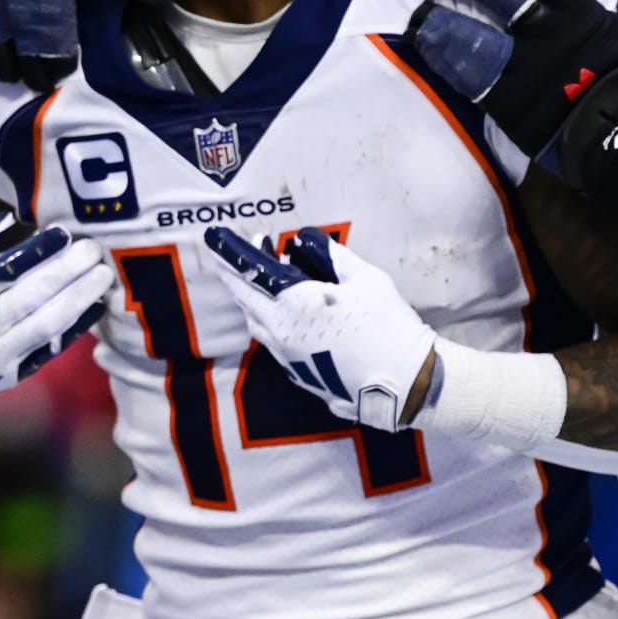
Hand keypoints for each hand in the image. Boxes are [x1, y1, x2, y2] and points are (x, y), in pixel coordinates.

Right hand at [0, 213, 113, 415]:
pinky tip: (96, 304)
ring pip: (47, 327)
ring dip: (80, 298)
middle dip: (67, 272)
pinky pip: (51, 349)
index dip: (36, 252)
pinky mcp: (10, 377)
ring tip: (104, 274)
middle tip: (94, 249)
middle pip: (30, 300)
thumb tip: (9, 218)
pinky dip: (77, 327)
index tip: (64, 232)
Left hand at [203, 227, 435, 431]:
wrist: (402, 382)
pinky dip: (266, 319)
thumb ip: (331, 256)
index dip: (232, 252)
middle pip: (245, 299)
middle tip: (227, 258)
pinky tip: (281, 312)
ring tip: (255, 281)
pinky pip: (270, 340)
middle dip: (233, 275)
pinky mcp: (296, 373)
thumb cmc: (387, 323)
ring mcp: (286, 356)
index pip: (252, 271)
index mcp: (295, 303)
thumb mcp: (366, 278)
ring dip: (249, 299)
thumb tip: (304, 241)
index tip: (215, 236)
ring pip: (255, 322)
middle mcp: (281, 330)